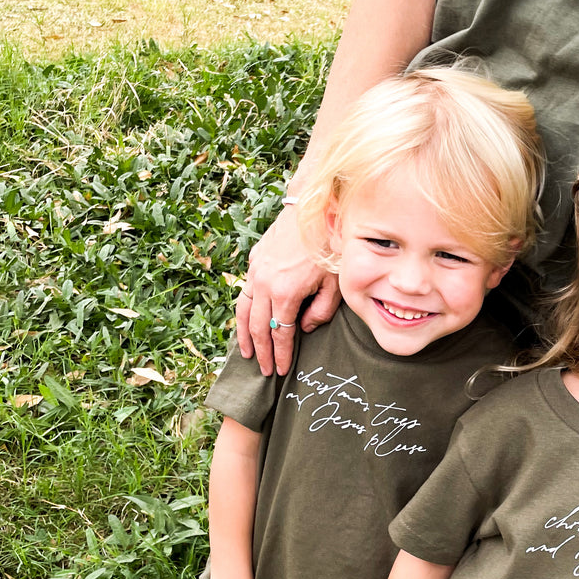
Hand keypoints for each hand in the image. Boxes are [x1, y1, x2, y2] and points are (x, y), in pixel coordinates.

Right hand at [235, 206, 340, 375]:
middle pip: (257, 328)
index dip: (280, 355)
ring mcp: (256, 271)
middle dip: (260, 353)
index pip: (279, 334)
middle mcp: (264, 284)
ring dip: (243, 335)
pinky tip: (246, 321)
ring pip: (243, 311)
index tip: (281, 371)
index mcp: (285, 293)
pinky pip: (244, 292)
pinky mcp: (255, 260)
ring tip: (246, 354)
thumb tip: (305, 328)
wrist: (314, 207)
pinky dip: (242, 312)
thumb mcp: (335, 283)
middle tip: (264, 371)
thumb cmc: (331, 245)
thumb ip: (321, 311)